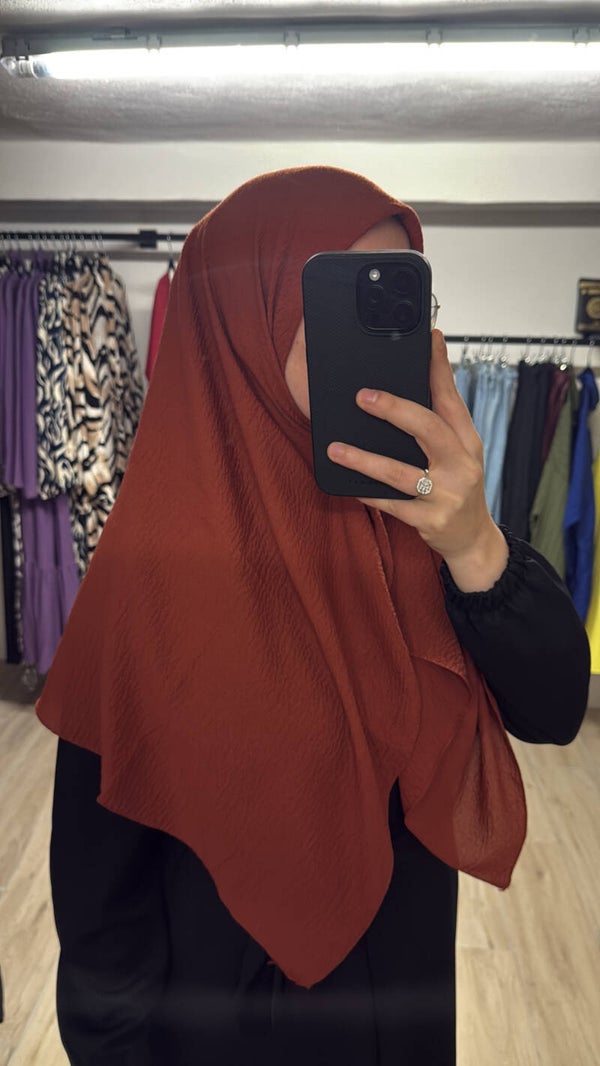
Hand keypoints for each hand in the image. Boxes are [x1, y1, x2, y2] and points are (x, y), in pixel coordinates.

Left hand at [326, 329, 508, 592]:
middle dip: (395, 410)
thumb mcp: (461, 450)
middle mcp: (460, 465)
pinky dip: (368, 493)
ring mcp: (446, 495)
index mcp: (467, 441)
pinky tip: (348, 485)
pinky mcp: (429, 521)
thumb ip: (442, 418)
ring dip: (365, 459)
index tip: (427, 340)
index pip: (452, 399)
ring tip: (335, 448)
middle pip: (428, 429)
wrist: (473, 539)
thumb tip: (426, 372)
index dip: (439, 368)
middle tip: (362, 396)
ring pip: (400, 473)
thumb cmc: (459, 486)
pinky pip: (391, 505)